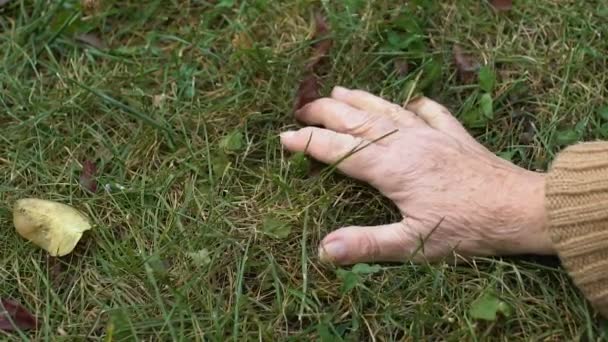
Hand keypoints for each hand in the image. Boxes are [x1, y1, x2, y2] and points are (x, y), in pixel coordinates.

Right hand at [280, 87, 552, 263]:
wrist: (520, 208)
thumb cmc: (467, 227)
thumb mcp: (414, 242)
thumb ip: (367, 244)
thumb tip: (324, 250)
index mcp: (391, 165)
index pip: (338, 149)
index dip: (308, 142)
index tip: (283, 137)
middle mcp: (406, 142)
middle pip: (357, 119)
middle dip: (326, 111)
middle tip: (301, 108)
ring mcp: (431, 135)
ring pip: (386, 109)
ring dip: (360, 99)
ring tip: (339, 90)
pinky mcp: (454, 136)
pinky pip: (431, 113)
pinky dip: (416, 105)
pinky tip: (412, 102)